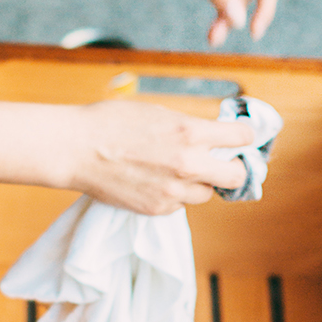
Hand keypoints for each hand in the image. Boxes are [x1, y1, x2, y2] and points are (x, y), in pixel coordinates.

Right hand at [68, 99, 256, 213]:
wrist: (77, 148)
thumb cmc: (111, 123)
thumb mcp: (159, 113)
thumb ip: (189, 128)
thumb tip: (211, 137)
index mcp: (190, 132)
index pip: (241, 138)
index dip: (244, 137)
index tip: (241, 138)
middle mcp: (188, 163)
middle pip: (236, 176)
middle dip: (233, 169)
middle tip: (223, 164)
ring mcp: (174, 190)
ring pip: (206, 194)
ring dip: (199, 183)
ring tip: (175, 170)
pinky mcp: (158, 209)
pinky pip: (180, 204)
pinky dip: (175, 194)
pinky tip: (154, 180)